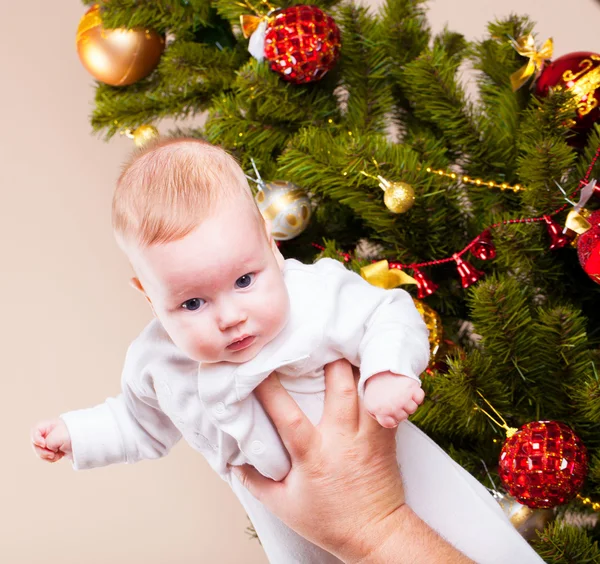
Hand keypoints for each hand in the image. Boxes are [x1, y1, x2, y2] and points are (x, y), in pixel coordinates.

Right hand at [31, 419, 71, 462]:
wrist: (87, 442)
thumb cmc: (73, 435)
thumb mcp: (58, 437)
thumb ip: (47, 442)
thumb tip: (47, 449)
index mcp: (49, 425)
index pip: (35, 430)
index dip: (36, 439)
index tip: (44, 444)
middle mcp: (48, 433)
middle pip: (36, 444)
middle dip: (42, 451)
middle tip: (52, 454)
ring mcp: (51, 442)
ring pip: (40, 452)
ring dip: (47, 456)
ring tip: (58, 455)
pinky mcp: (54, 450)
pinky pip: (46, 457)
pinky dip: (52, 459)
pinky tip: (59, 456)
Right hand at [230, 360, 405, 562]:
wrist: (375, 533)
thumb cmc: (329, 520)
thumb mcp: (284, 506)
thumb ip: (256, 481)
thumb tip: (235, 460)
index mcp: (314, 454)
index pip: (288, 417)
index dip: (271, 390)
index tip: (257, 369)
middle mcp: (343, 439)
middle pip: (341, 387)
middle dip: (330, 360)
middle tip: (318, 341)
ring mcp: (368, 435)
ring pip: (367, 389)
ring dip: (356, 366)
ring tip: (347, 345)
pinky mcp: (386, 437)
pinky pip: (384, 401)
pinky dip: (377, 383)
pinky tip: (370, 369)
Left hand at [363, 371, 424, 427]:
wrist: (380, 369)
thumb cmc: (376, 388)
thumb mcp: (370, 404)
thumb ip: (380, 417)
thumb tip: (393, 423)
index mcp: (380, 411)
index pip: (393, 423)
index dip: (392, 418)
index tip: (389, 410)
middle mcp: (393, 406)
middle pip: (404, 416)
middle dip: (400, 409)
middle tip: (394, 398)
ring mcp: (403, 396)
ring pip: (413, 408)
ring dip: (409, 402)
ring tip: (401, 394)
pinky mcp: (412, 387)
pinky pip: (420, 397)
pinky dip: (417, 395)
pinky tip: (409, 390)